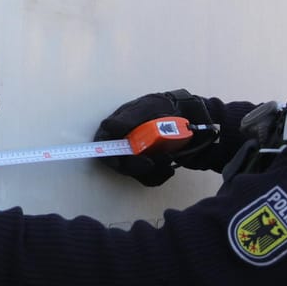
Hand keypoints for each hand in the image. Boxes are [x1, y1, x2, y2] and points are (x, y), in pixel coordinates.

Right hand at [94, 90, 213, 185]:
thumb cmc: (159, 107)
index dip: (106, 155)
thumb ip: (127, 118)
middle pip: (120, 163)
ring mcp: (136, 157)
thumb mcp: (145, 108)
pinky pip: (150, 178)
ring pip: (136, 173)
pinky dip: (160, 175)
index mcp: (115, 129)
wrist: (183, 115)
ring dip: (152, 170)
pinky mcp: (149, 166)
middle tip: (152, 161)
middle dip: (136, 165)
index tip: (118, 161)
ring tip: (169, 157)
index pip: (102, 145)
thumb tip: (108, 126)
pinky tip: (170, 168)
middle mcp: (122, 146)